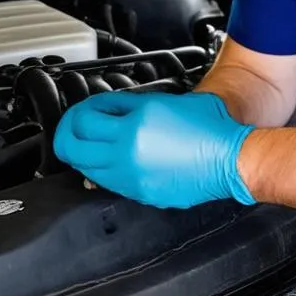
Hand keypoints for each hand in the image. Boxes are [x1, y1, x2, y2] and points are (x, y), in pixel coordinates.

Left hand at [52, 90, 256, 208]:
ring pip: (85, 168)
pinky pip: (107, 183)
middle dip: (67, 135)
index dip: (79, 111)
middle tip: (72, 129)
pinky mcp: (140, 194)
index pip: (84, 118)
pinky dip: (102, 171)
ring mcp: (132, 177)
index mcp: (135, 124)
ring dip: (83, 154)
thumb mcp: (165, 101)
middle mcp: (128, 152)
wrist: (229, 159)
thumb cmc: (207, 127)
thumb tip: (103, 110)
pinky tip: (111, 161)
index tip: (85, 109)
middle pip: (72, 147)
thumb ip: (129, 105)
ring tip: (92, 144)